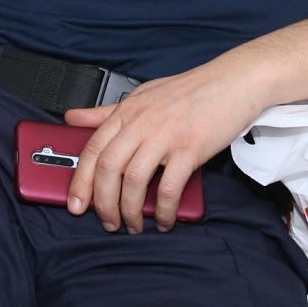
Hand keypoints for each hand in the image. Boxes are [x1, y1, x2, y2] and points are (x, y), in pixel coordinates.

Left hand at [63, 63, 263, 232]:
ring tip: (133, 225)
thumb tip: (73, 118)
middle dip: (102, 202)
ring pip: (133, 180)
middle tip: (106, 222)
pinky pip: (169, 187)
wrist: (234, 81)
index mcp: (127, 111)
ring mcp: (165, 135)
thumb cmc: (190, 90)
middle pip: (108, 168)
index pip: (92, 149)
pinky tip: (163, 220)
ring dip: (129, 210)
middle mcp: (141, 123)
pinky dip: (163, 209)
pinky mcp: (190, 149)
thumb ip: (107, 112)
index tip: (75, 204)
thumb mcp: (142, 95)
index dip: (79, 181)